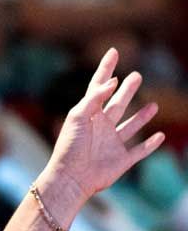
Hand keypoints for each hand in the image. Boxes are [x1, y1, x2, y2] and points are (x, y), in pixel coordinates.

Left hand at [47, 48, 163, 198]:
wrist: (70, 178)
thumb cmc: (70, 147)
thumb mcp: (78, 117)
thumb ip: (94, 98)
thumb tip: (112, 82)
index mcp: (89, 114)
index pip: (99, 87)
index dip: (106, 69)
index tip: (113, 52)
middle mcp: (101, 127)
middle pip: (117, 104)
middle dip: (127, 90)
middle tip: (137, 75)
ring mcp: (112, 144)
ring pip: (130, 126)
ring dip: (142, 117)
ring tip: (154, 105)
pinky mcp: (121, 160)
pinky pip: (139, 151)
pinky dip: (150, 145)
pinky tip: (160, 137)